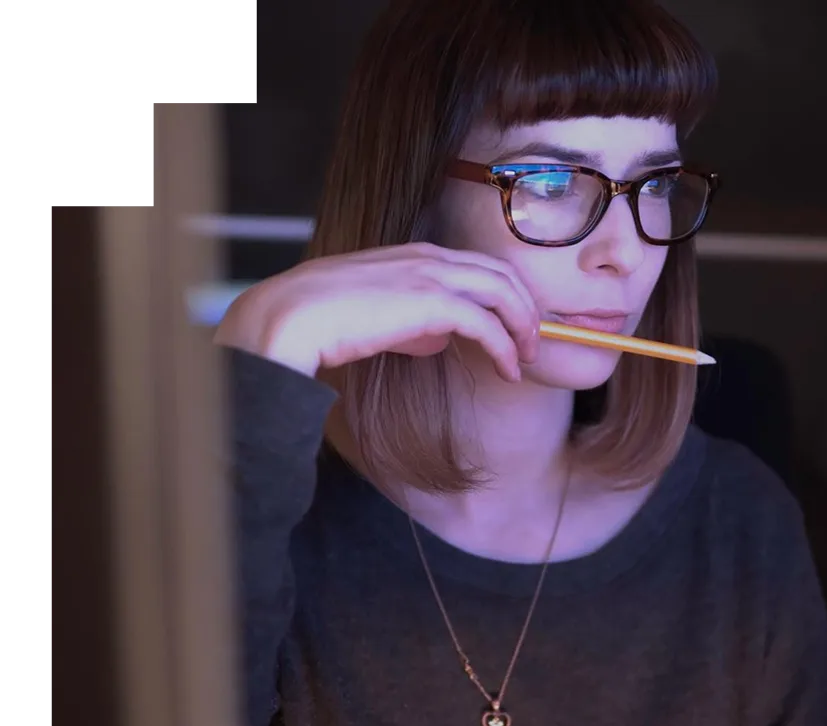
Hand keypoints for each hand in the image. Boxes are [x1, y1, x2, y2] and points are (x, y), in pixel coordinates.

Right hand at [213, 242, 539, 379]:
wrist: (294, 316)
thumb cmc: (326, 319)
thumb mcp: (377, 313)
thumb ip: (412, 321)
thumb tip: (438, 339)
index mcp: (416, 253)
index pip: (480, 266)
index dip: (506, 295)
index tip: (516, 326)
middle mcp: (430, 257)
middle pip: (502, 274)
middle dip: (526, 309)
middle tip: (532, 343)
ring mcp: (433, 275)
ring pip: (504, 292)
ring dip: (523, 327)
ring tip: (526, 358)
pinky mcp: (432, 302)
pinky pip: (487, 324)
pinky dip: (505, 347)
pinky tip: (509, 370)